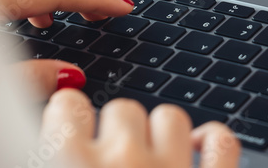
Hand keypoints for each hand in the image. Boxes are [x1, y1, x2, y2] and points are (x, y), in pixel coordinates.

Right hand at [43, 92, 239, 167]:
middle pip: (122, 109)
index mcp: (69, 164)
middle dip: (118, 134)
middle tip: (112, 167)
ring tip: (150, 165)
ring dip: (161, 136)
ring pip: (170, 117)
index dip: (70, 122)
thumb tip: (46, 142)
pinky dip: (213, 142)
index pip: (68, 106)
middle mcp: (123, 161)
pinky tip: (199, 153)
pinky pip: (222, 143)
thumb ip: (45, 155)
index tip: (73, 136)